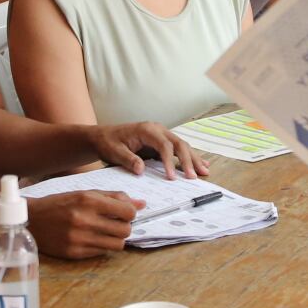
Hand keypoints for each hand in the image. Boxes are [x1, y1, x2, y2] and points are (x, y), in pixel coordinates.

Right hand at [27, 190, 141, 258]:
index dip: (130, 213)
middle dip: (124, 226)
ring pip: (117, 245)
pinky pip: (102, 252)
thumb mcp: (85, 193)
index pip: (127, 212)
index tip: (124, 213)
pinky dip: (102, 245)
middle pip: (125, 230)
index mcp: (88, 200)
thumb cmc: (60, 203)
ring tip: (105, 232)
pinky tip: (92, 238)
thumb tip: (142, 204)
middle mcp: (84, 220)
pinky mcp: (74, 253)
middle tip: (115, 223)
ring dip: (115, 238)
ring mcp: (79, 239)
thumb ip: (114, 197)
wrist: (31, 220)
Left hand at [82, 121, 208, 179]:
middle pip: (178, 144)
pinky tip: (202, 163)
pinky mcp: (161, 142)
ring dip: (193, 159)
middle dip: (188, 160)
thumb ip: (128, 159)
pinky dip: (189, 157)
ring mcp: (161, 135)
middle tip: (193, 177)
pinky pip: (178, 149)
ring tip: (204, 171)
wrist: (103, 136)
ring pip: (182, 146)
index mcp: (146, 130)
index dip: (169, 161)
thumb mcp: (114, 152)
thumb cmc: (108, 142)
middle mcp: (157, 130)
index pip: (164, 145)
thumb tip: (141, 169)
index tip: (171, 177)